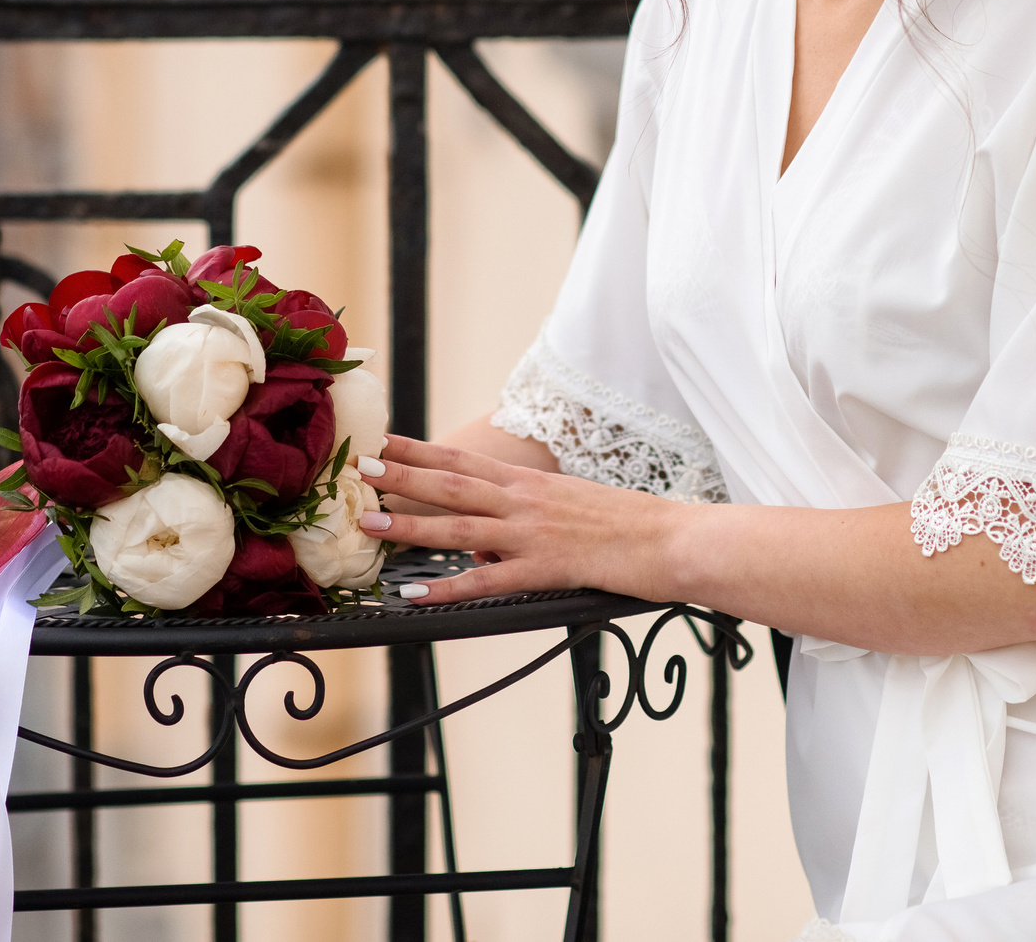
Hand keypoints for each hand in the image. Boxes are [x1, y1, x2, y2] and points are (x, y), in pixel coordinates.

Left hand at [359, 433, 683, 604]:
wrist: (676, 540)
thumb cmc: (630, 527)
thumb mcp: (570, 513)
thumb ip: (522, 526)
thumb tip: (485, 551)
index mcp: (531, 483)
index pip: (465, 461)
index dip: (421, 450)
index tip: (383, 440)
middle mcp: (526, 501)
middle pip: (452, 483)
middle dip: (402, 475)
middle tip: (358, 467)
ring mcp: (534, 533)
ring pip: (459, 528)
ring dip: (411, 524)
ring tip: (370, 521)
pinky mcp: (547, 568)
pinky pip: (487, 582)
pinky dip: (447, 589)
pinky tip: (416, 595)